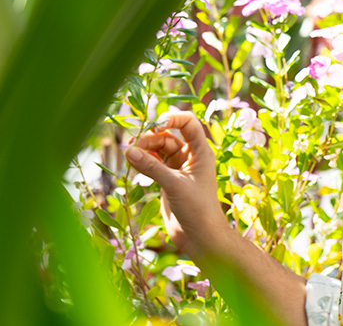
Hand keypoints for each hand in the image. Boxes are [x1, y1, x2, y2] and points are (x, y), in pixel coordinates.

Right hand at [125, 110, 230, 259]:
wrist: (200, 236)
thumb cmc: (197, 209)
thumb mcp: (174, 185)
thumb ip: (151, 167)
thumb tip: (128, 151)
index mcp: (201, 152)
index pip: (188, 123)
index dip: (172, 118)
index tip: (154, 124)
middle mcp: (191, 157)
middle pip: (169, 136)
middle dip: (151, 136)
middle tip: (133, 146)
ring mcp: (179, 168)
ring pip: (159, 149)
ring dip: (145, 148)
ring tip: (129, 154)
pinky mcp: (169, 180)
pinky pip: (154, 163)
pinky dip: (143, 161)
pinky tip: (132, 162)